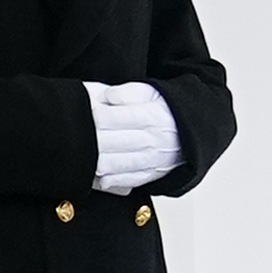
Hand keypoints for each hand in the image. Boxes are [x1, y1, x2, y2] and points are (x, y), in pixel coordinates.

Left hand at [86, 81, 178, 195]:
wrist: (190, 134)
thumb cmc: (166, 111)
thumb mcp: (152, 91)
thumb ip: (128, 92)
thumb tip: (108, 96)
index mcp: (150, 117)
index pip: (110, 118)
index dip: (93, 115)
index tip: (88, 112)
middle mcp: (150, 142)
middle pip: (106, 143)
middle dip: (89, 137)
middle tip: (81, 132)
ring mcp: (149, 161)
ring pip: (109, 165)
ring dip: (93, 159)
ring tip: (86, 150)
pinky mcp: (148, 176)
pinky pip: (120, 181)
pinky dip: (105, 178)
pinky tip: (97, 169)